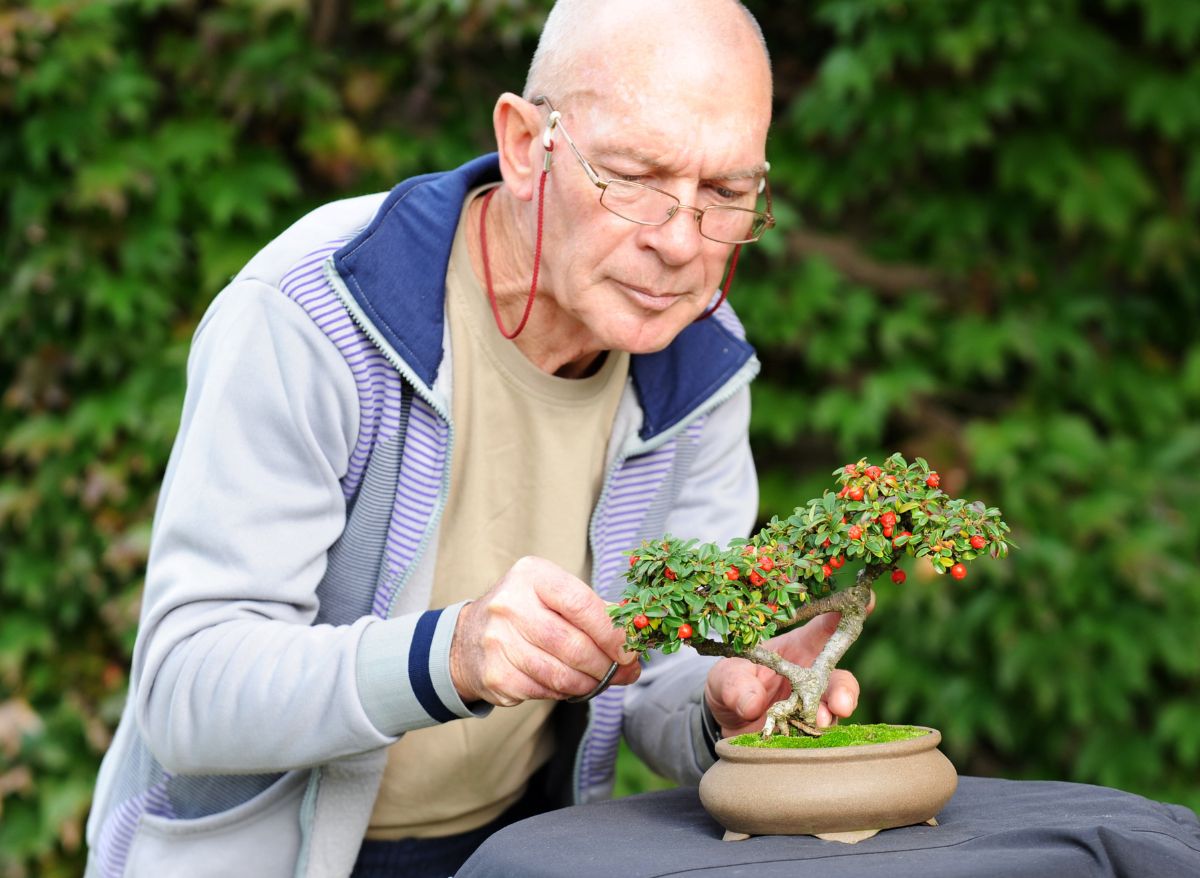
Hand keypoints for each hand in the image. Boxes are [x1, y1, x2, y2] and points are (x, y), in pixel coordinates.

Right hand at [449, 556, 640, 706]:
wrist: (468, 638)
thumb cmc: (524, 612)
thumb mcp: (552, 594)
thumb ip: (592, 609)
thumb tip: (634, 637)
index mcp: (531, 576)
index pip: (582, 605)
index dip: (612, 633)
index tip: (631, 650)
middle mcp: (510, 605)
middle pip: (573, 645)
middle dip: (606, 664)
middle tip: (626, 671)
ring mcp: (499, 642)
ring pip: (561, 674)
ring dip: (590, 683)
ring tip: (602, 680)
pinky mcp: (496, 675)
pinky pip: (545, 691)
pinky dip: (565, 692)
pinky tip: (570, 685)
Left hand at [703, 591, 874, 736]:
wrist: (727, 724)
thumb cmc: (731, 684)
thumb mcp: (725, 677)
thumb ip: (735, 685)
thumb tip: (751, 704)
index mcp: (797, 648)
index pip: (825, 626)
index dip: (845, 613)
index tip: (866, 600)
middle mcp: (811, 675)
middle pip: (839, 677)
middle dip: (845, 690)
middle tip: (840, 704)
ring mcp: (812, 705)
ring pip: (833, 710)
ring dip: (829, 716)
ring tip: (817, 722)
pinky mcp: (806, 731)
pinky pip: (819, 735)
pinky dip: (814, 738)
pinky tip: (804, 742)